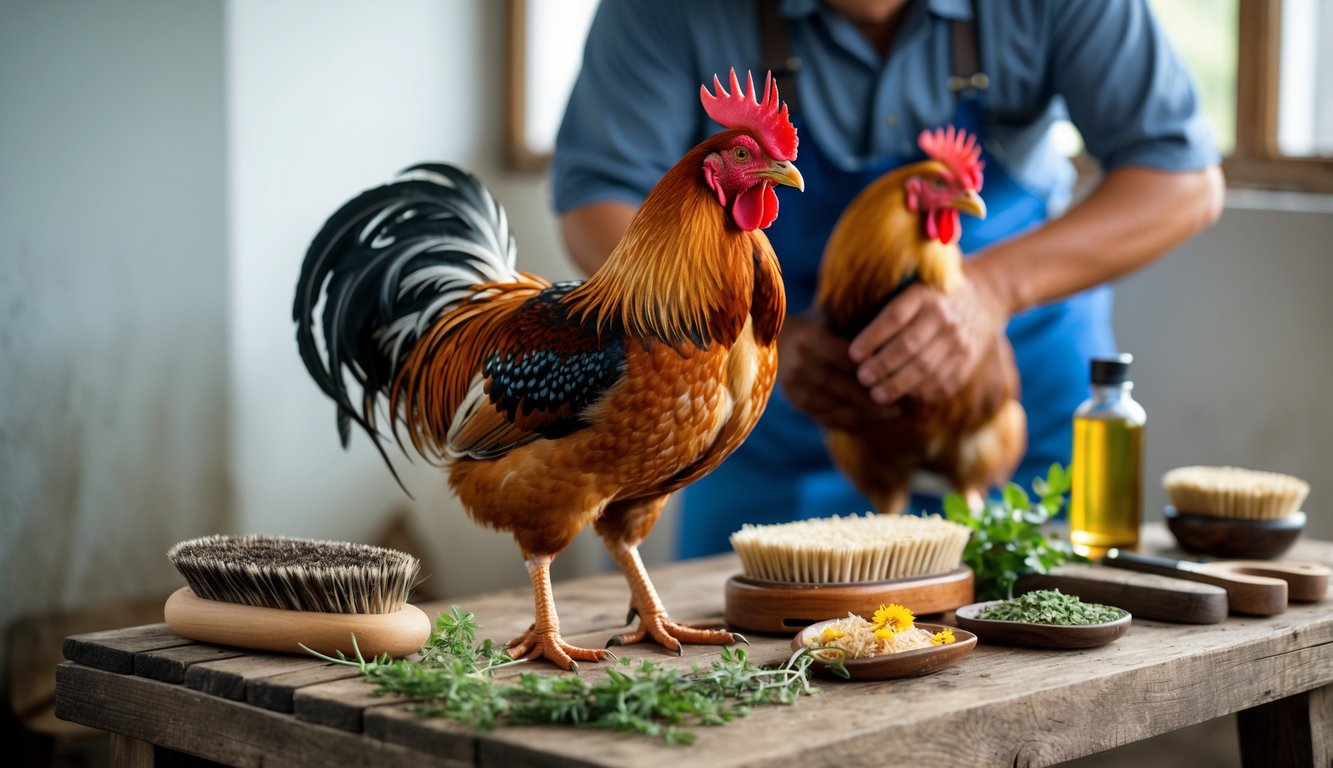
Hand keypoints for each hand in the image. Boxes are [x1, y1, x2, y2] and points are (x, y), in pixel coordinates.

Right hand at [778, 312, 899, 430]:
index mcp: (809, 339)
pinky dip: (852, 424)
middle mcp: (798, 364)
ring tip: (891, 416)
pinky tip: (873, 423)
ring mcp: (794, 387)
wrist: (777, 341)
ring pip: (835, 407)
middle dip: (872, 400)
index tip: (897, 377)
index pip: (845, 358)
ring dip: (866, 416)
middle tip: (899, 406)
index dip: (870, 370)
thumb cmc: (817, 327)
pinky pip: (827, 419)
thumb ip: (855, 330)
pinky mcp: (796, 403)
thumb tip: (897, 343)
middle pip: (840, 387)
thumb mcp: (832, 318)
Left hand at [846, 265, 1009, 404]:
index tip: (852, 354)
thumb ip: (888, 310)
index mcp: (924, 295)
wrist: (986, 297)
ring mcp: (959, 340)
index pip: (894, 316)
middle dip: (882, 365)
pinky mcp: (968, 360)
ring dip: (898, 385)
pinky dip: (921, 393)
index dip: (872, 337)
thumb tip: (853, 344)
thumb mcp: (914, 291)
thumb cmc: (933, 298)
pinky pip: (943, 382)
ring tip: (876, 395)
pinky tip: (903, 398)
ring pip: (925, 368)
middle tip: (861, 378)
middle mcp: (944, 317)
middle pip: (909, 345)